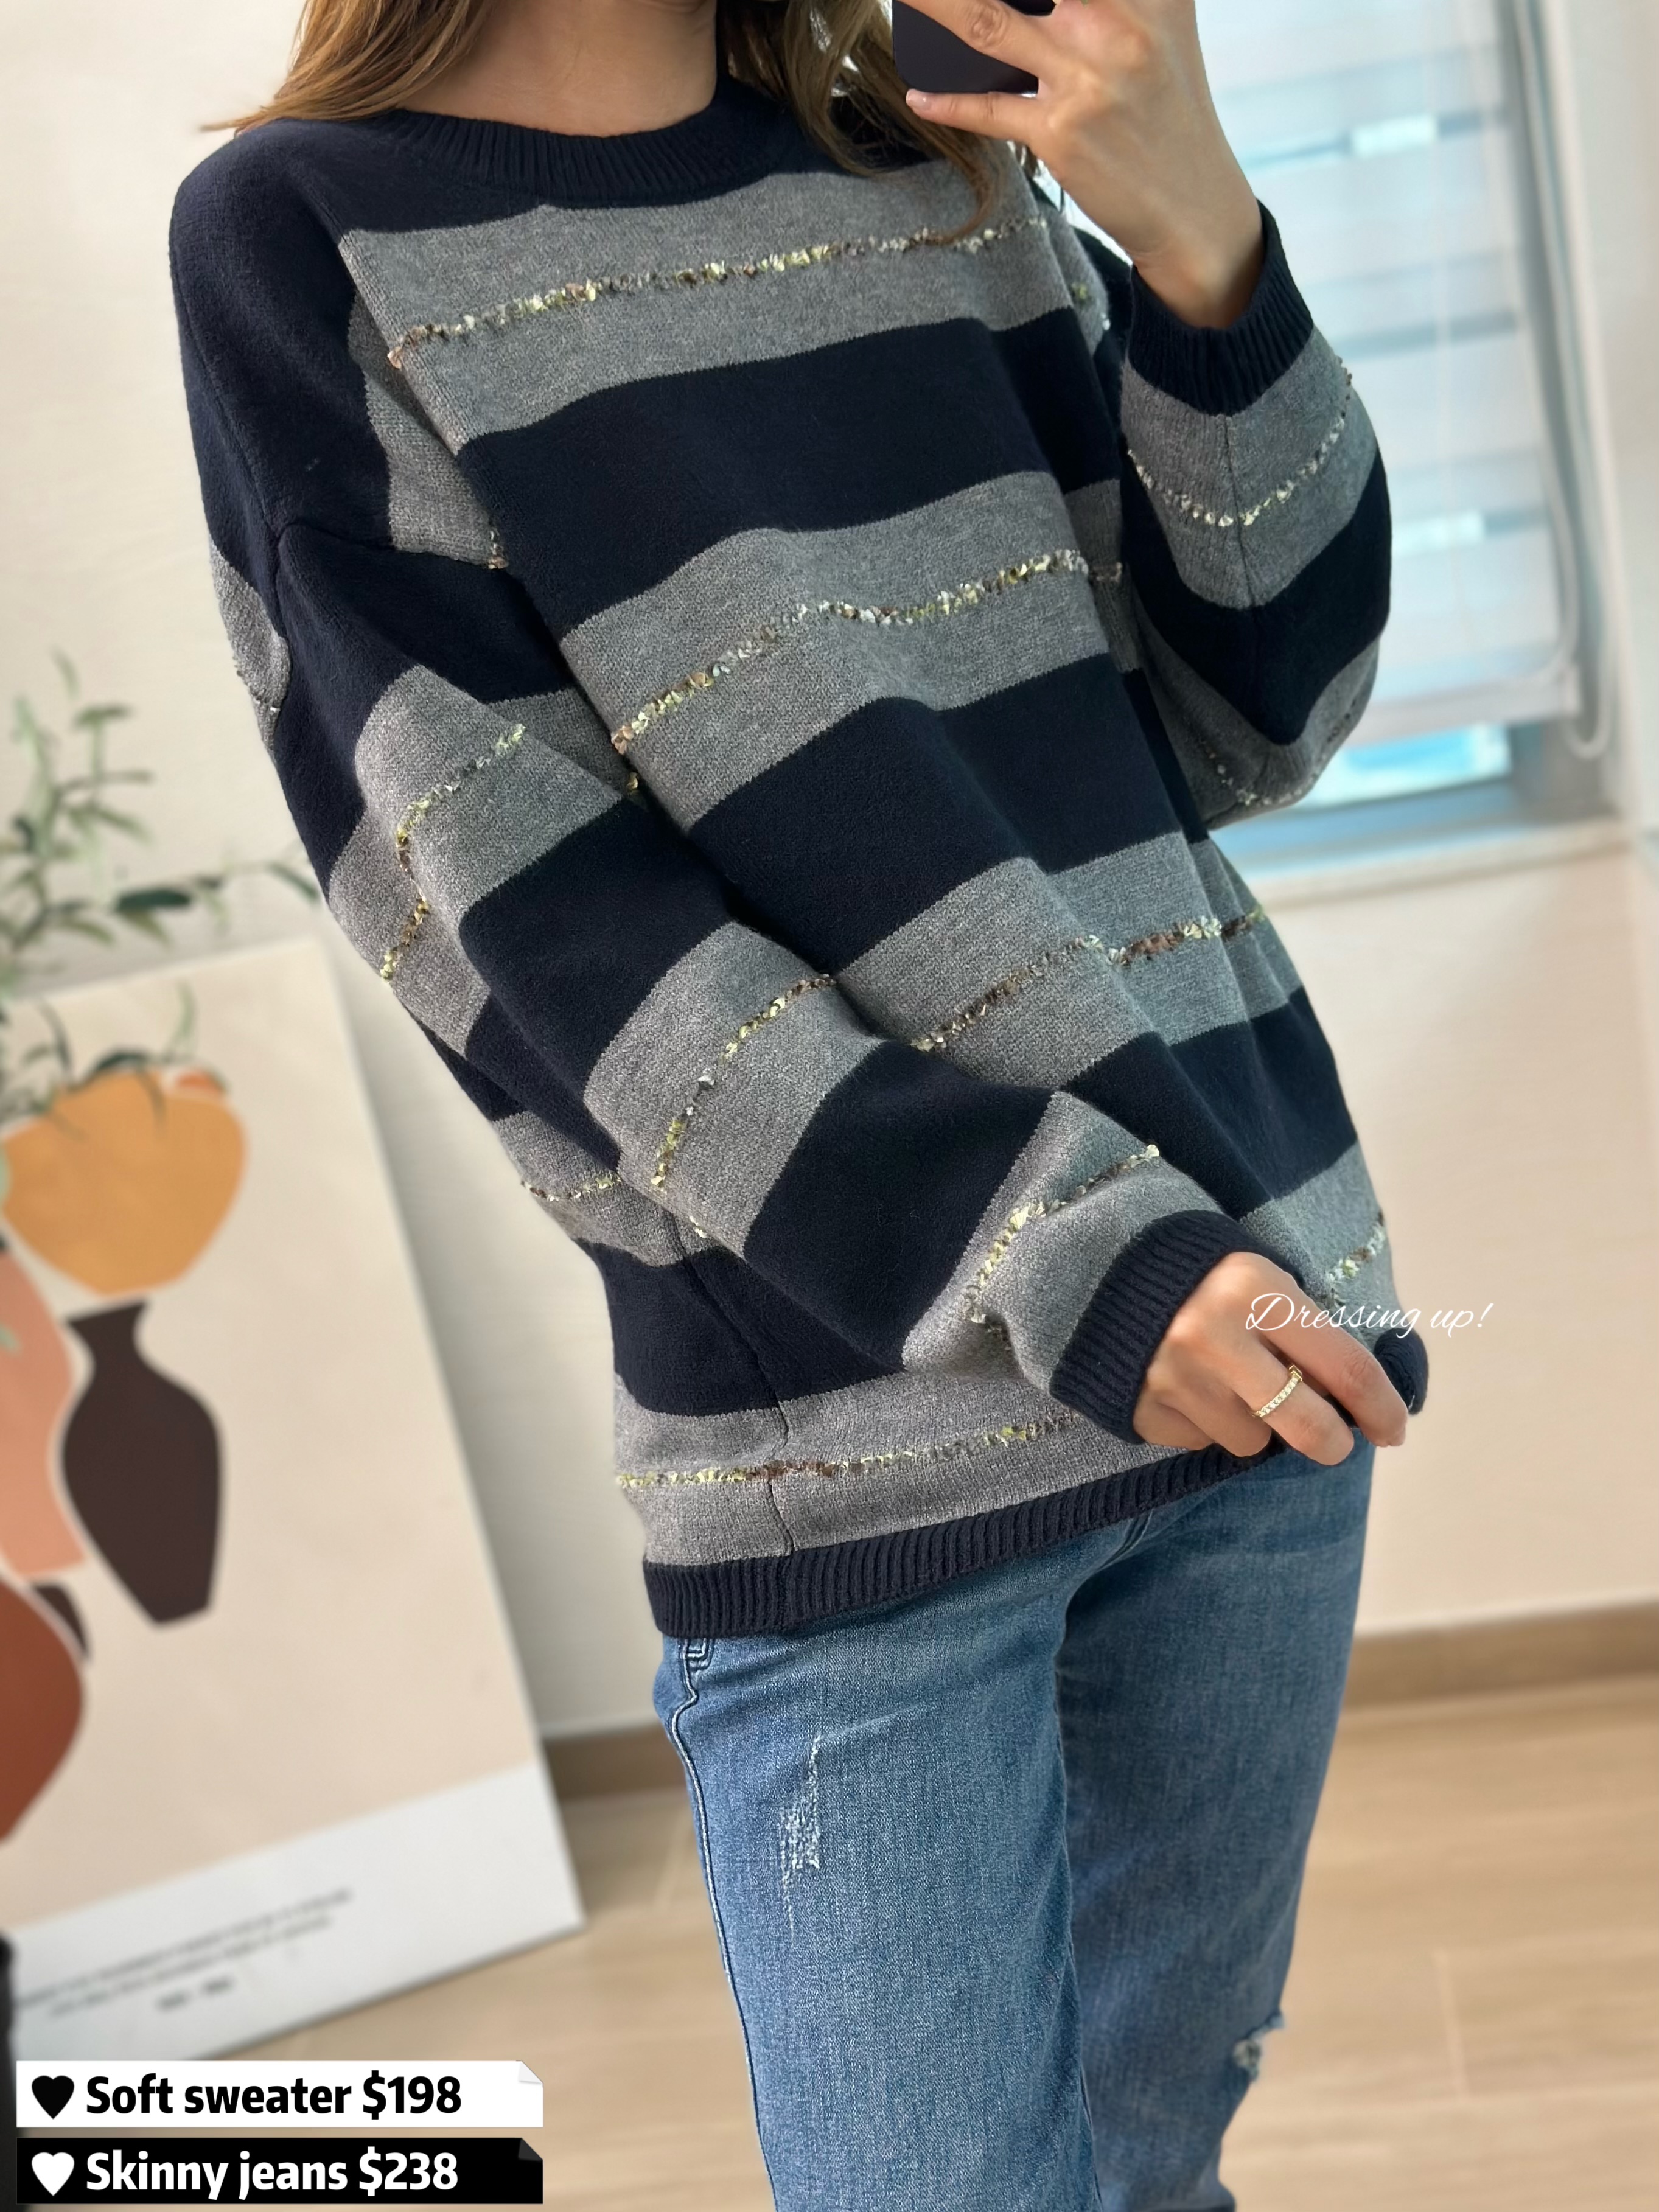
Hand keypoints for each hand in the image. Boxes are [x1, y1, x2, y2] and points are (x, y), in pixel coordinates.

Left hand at [899, 0, 1264, 327]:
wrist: (1193, 209)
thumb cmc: (1166, 111)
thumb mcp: (1162, 27)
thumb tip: (1043, 0)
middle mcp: (1119, 24)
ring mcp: (1087, 80)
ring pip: (985, 23)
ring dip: (933, 7)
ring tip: (903, 0)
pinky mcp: (1061, 134)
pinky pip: (986, 109)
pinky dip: (945, 101)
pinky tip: (918, 96)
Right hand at [1132, 1251, 1408, 1465]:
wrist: (1096, 1269)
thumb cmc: (1199, 1272)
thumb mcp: (1258, 1279)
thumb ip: (1301, 1331)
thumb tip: (1348, 1400)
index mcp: (1254, 1291)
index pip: (1344, 1367)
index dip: (1380, 1407)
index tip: (1393, 1429)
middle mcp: (1213, 1337)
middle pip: (1306, 1426)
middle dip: (1332, 1442)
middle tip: (1335, 1441)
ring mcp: (1174, 1379)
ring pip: (1252, 1441)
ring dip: (1256, 1424)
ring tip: (1231, 1385)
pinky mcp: (1143, 1410)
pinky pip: (1201, 1442)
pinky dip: (1207, 1424)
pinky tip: (1190, 1388)